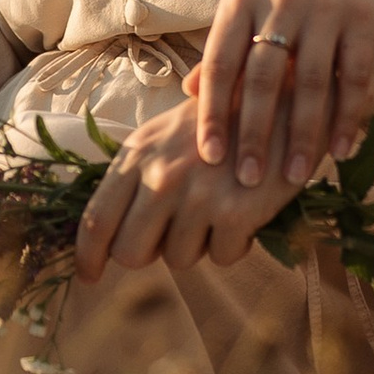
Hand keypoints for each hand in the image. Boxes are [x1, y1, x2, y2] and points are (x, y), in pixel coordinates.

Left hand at [70, 97, 302, 281]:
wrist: (286, 97)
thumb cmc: (222, 119)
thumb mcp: (167, 135)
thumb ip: (137, 176)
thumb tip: (109, 232)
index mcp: (138, 153)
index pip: (96, 220)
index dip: (87, 257)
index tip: (89, 275)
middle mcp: (162, 175)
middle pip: (130, 253)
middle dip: (148, 253)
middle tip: (171, 235)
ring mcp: (198, 196)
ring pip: (178, 259)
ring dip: (196, 244)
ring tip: (216, 210)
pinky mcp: (236, 213)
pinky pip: (221, 257)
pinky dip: (232, 244)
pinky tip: (244, 213)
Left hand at [195, 0, 373, 188]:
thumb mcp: (244, 1)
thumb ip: (222, 46)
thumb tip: (190, 93)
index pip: (221, 63)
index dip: (213, 112)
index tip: (208, 157)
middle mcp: (281, 0)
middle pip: (264, 77)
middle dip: (255, 133)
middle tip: (248, 180)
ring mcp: (325, 6)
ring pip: (312, 81)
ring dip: (303, 134)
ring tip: (295, 177)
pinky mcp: (366, 13)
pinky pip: (355, 74)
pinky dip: (348, 115)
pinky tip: (340, 149)